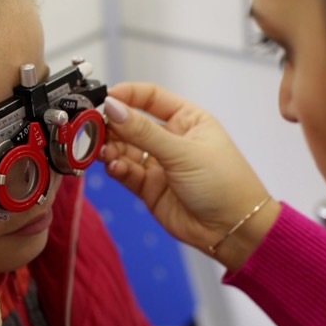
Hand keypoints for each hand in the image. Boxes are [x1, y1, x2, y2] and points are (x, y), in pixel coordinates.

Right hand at [101, 83, 280, 269]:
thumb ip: (144, 132)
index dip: (127, 95)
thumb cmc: (224, 184)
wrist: (232, 229)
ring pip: (124, 149)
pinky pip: (125, 172)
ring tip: (104, 151)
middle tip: (93, 127)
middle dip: (112, 125)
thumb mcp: (182, 151)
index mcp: (186, 119)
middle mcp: (170, 138)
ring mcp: (158, 163)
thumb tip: (113, 108)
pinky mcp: (148, 187)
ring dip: (111, 148)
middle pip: (131, 123)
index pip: (150, 97)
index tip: (105, 99)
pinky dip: (116, 168)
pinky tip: (115, 167)